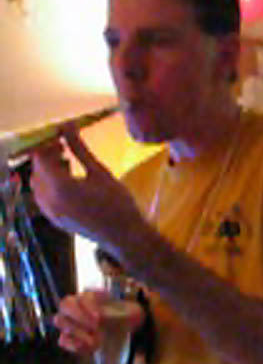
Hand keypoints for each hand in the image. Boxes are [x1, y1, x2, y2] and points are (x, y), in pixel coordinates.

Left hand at [30, 125, 144, 258]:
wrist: (125, 236)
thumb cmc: (118, 204)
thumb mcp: (100, 172)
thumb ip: (80, 149)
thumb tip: (68, 126)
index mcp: (59, 187)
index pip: (40, 157)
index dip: (48, 144)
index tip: (62, 137)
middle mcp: (49, 200)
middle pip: (36, 170)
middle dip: (47, 156)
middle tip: (64, 147)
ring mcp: (50, 212)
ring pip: (37, 184)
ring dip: (47, 171)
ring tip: (67, 163)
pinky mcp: (55, 219)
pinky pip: (43, 197)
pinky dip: (49, 185)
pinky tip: (68, 181)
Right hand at [54, 289, 144, 353]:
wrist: (129, 330)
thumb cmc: (127, 317)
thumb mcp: (129, 314)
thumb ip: (114, 314)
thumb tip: (99, 318)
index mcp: (92, 295)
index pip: (82, 296)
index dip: (88, 306)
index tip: (98, 317)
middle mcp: (78, 305)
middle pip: (64, 305)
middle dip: (79, 317)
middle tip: (95, 327)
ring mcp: (71, 320)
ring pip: (61, 321)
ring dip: (77, 331)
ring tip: (96, 341)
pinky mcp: (70, 337)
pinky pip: (63, 340)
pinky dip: (74, 345)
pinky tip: (90, 348)